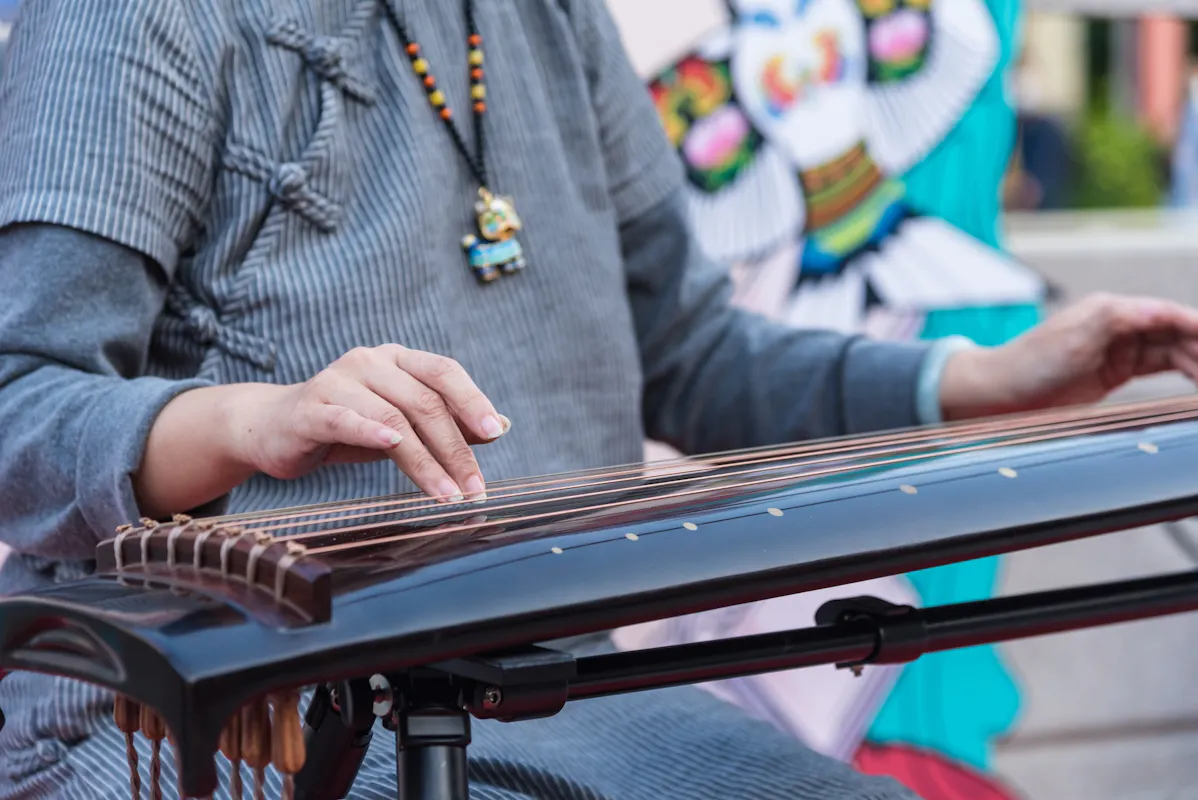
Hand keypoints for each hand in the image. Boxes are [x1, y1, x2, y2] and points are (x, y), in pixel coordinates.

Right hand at [232, 345, 508, 501]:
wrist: (273, 428)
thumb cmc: (347, 426)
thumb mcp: (402, 424)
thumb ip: (447, 423)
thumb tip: (502, 427)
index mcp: (397, 359)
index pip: (443, 372)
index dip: (472, 400)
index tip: (495, 433)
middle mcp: (369, 361)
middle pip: (423, 401)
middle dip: (454, 448)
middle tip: (474, 487)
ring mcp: (337, 381)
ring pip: (392, 417)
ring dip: (424, 460)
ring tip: (446, 494)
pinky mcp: (310, 408)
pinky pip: (345, 417)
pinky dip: (371, 429)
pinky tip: (393, 444)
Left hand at [939, 293, 1197, 420]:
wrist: (999, 393)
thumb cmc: (1029, 363)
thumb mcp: (1073, 339)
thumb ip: (1116, 320)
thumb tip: (1161, 309)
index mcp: (1110, 310)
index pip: (1168, 314)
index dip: (1196, 326)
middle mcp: (1118, 324)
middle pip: (1176, 333)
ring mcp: (1118, 349)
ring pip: (1172, 352)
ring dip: (1196, 363)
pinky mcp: (1114, 372)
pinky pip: (1159, 368)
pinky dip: (1183, 374)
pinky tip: (1196, 383)